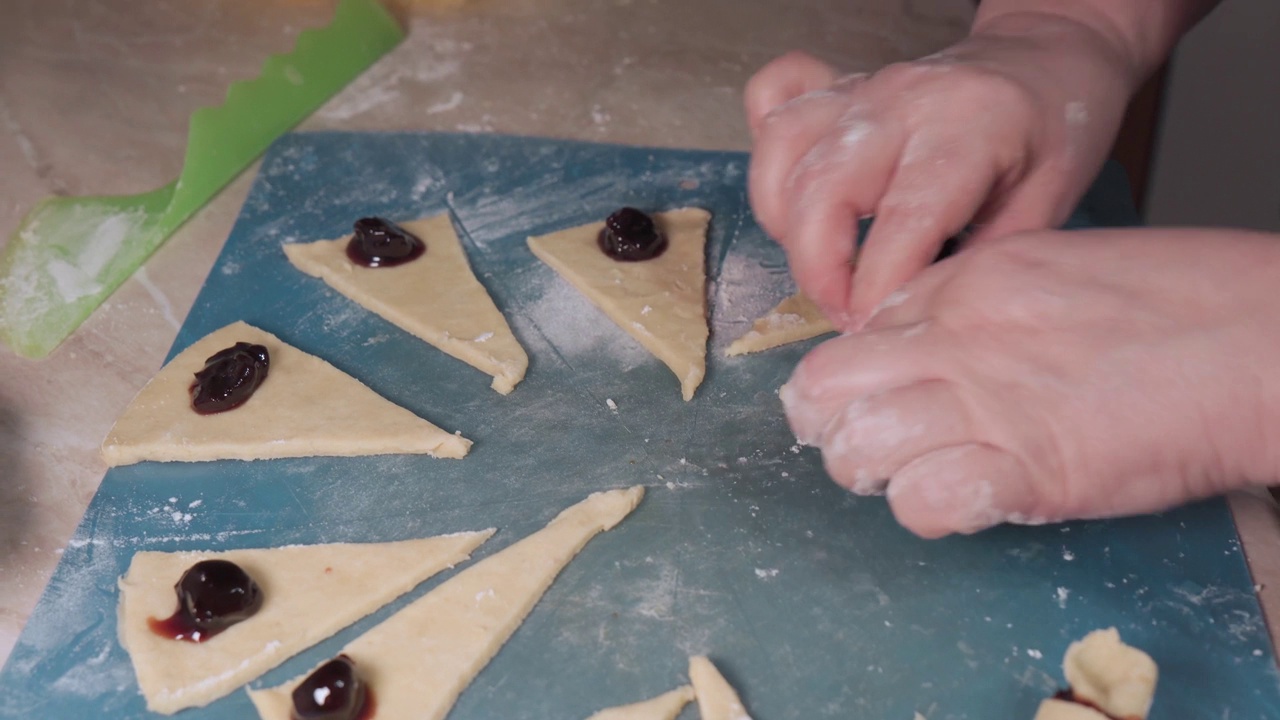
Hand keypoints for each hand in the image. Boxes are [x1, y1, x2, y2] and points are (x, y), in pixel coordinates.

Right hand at [746, 14, 1136, 327]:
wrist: (1047, 54)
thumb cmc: (1056, 129)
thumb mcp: (1046, 205)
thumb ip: (977, 260)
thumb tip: (912, 317)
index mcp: (969, 128)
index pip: (902, 219)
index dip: (874, 289)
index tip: (870, 331)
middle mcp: (903, 101)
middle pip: (822, 188)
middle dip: (819, 271)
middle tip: (845, 314)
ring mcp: (862, 88)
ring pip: (782, 150)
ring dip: (786, 224)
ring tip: (823, 265)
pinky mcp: (836, 85)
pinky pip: (772, 99)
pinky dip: (769, 153)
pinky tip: (794, 196)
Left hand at [779, 228, 1279, 537]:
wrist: (1260, 338)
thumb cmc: (1180, 302)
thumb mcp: (1051, 267)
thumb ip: (974, 302)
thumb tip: (920, 342)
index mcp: (961, 284)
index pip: (850, 340)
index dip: (852, 385)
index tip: (877, 406)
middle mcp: (955, 337)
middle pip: (822, 391)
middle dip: (833, 430)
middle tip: (877, 449)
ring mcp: (986, 400)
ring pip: (857, 450)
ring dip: (878, 476)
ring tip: (925, 478)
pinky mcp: (1028, 467)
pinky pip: (923, 502)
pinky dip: (932, 512)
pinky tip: (968, 501)